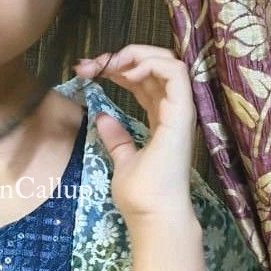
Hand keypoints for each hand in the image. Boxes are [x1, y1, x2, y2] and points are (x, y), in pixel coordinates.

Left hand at [74, 44, 196, 224]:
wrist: (152, 216)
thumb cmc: (141, 195)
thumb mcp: (123, 160)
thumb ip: (117, 138)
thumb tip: (103, 117)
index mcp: (162, 119)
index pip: (145, 81)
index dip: (118, 69)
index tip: (88, 71)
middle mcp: (173, 111)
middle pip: (156, 66)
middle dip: (123, 56)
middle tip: (92, 63)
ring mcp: (180, 111)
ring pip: (170, 61)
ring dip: (136, 55)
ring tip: (108, 63)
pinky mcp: (181, 114)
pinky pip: (176, 73)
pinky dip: (151, 63)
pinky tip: (126, 71)